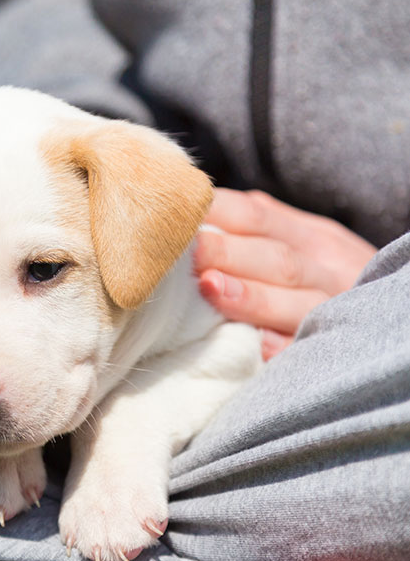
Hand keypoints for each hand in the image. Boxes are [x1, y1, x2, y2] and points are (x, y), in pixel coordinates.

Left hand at [193, 189, 375, 359]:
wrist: (390, 314)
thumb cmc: (321, 274)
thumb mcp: (300, 241)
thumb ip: (255, 228)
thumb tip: (195, 213)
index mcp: (307, 236)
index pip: (256, 216)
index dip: (214, 213)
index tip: (172, 216)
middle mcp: (324, 267)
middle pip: (274, 257)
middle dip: (226, 253)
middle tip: (183, 252)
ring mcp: (334, 308)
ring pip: (296, 300)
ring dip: (250, 296)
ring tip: (210, 288)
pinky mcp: (335, 347)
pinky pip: (310, 347)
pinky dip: (285, 345)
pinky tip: (257, 344)